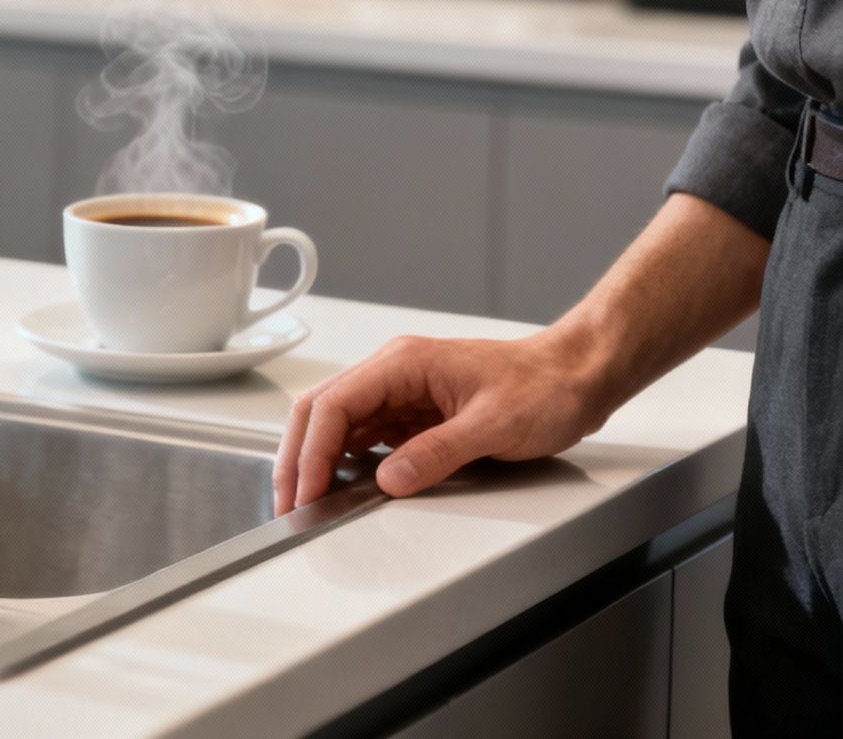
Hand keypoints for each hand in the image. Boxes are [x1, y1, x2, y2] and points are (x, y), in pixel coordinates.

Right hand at [272, 332, 613, 514]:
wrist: (576, 376)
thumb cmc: (544, 387)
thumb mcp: (494, 425)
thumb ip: (437, 452)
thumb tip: (389, 479)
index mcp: (403, 363)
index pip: (334, 405)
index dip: (311, 451)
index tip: (306, 489)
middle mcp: (394, 372)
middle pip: (321, 410)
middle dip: (297, 456)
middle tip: (288, 502)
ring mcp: (401, 392)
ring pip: (337, 422)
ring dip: (315, 459)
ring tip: (306, 498)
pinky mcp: (413, 412)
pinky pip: (364, 434)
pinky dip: (343, 460)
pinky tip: (342, 484)